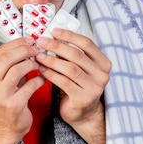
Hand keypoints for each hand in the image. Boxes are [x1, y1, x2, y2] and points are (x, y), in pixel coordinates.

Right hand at [0, 36, 45, 141]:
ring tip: (39, 65)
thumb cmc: (7, 102)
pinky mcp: (14, 105)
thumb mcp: (2, 82)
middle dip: (24, 50)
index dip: (16, 43)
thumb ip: (10, 66)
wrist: (5, 129)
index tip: (30, 40)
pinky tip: (43, 79)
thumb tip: (26, 45)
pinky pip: (29, 86)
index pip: (0, 52)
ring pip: (16, 69)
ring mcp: (1, 95)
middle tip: (37, 50)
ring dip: (31, 64)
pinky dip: (39, 80)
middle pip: (6, 57)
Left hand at [34, 29, 110, 143]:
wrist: (83, 113)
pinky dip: (51, 74)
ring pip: (70, 68)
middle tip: (41, 41)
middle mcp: (102, 75)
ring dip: (52, 60)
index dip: (69, 36)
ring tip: (39, 56)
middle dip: (57, 46)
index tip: (54, 31)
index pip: (87, 44)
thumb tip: (52, 37)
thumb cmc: (78, 86)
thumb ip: (72, 54)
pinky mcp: (83, 98)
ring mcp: (94, 88)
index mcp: (103, 63)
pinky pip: (64, 82)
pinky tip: (42, 69)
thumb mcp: (80, 68)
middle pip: (77, 55)